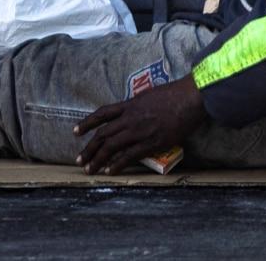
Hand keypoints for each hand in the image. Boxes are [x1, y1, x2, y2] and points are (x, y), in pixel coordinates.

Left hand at [74, 76, 207, 174]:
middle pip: (103, 135)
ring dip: (97, 160)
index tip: (75, 131)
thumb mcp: (149, 95)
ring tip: (89, 169)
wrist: (190, 98)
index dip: (87, 123)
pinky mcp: (151, 143)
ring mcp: (139, 131)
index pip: (102, 114)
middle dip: (89, 149)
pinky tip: (109, 171)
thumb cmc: (174, 94)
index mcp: (129, 105)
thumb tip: (130, 110)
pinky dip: (116, 165)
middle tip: (79, 160)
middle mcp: (130, 119)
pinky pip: (129, 156)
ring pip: (111, 147)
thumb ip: (137, 104)